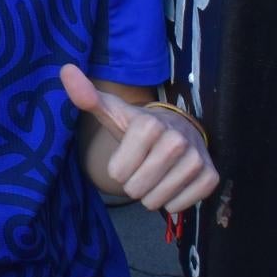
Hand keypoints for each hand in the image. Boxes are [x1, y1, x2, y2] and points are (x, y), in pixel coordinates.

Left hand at [61, 64, 219, 212]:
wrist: (178, 130)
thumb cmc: (138, 126)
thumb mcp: (112, 112)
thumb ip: (87, 96)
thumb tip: (65, 70)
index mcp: (149, 125)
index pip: (118, 172)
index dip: (118, 169)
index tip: (127, 155)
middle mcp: (177, 140)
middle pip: (137, 189)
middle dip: (134, 184)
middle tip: (142, 168)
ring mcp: (197, 159)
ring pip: (158, 201)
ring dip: (152, 195)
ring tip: (156, 176)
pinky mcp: (211, 176)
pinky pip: (181, 206)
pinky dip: (172, 202)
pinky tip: (173, 184)